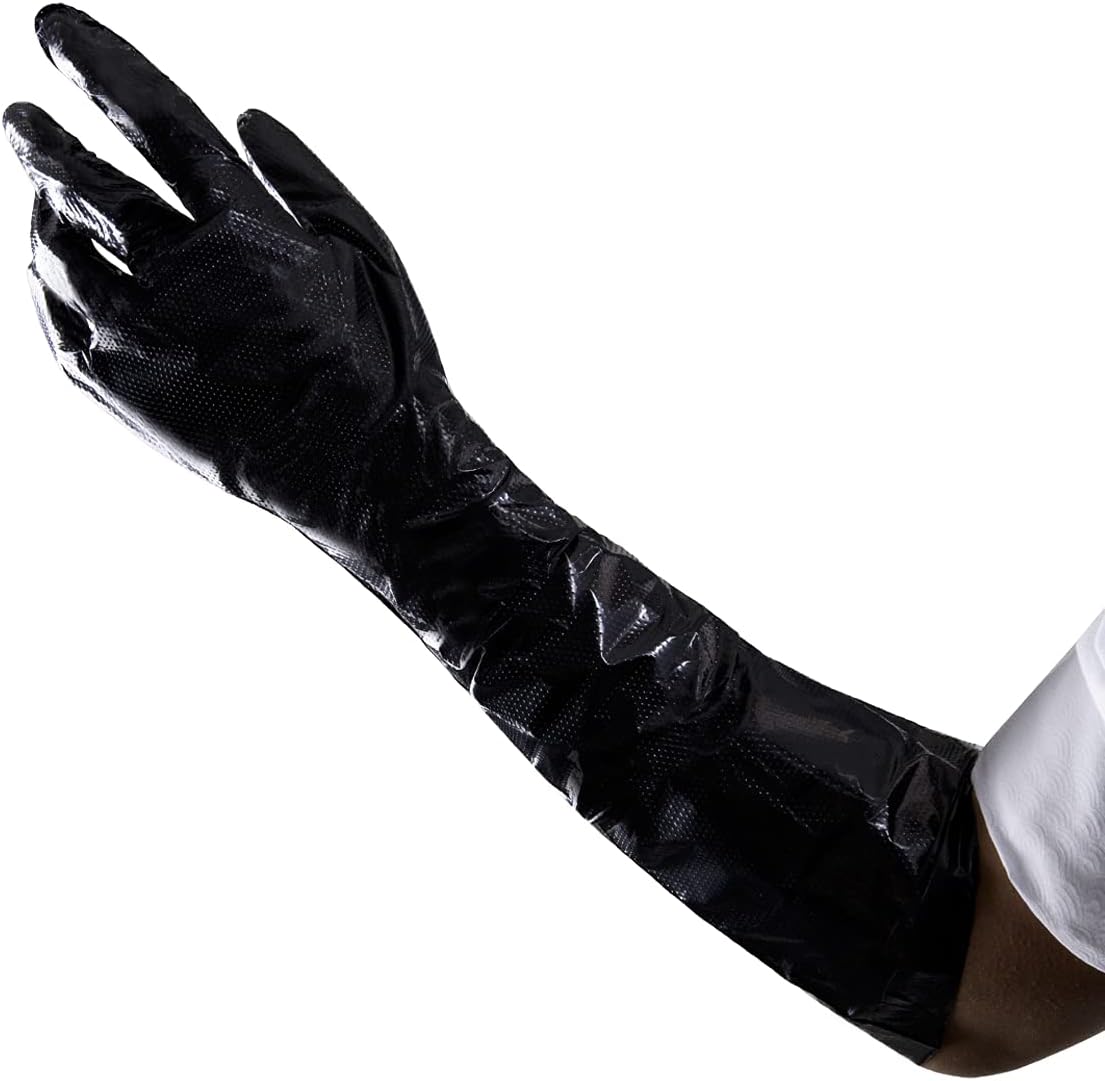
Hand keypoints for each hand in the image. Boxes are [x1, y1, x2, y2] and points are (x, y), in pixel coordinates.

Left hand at [5, 6, 536, 657]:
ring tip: (41, 197)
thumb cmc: (385, 366)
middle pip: (82, 181)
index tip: (56, 31)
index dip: (96, 66)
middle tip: (22, 120)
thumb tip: (246, 116)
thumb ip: (305, 179)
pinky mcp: (123, 390)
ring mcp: (140, 334)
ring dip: (42, 211)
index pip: (150, 119)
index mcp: (245, 230)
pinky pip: (57, 319)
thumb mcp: (369, 255)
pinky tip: (53, 268)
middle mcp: (177, 274)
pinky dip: (47, 283)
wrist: (371, 473)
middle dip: (44, 141)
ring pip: (56, 250)